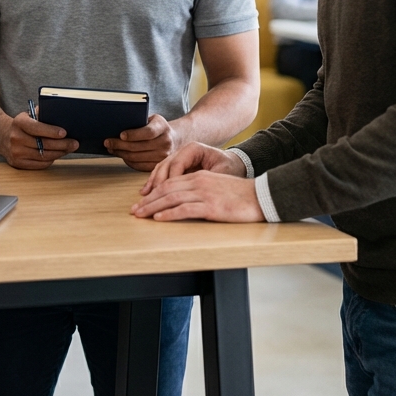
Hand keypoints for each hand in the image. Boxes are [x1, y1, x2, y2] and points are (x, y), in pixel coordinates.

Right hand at [0, 111, 76, 169]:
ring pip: (43, 155)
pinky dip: (50, 160)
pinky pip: (39, 164)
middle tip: (74, 143)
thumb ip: (42, 114)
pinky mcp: (18, 163)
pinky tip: (57, 155)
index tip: (64, 133)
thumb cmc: (21, 125)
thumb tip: (60, 117)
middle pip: (43, 144)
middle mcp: (16, 138)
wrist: (2, 136)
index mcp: (19, 123)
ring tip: (68, 149)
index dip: (51, 131)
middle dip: (62, 144)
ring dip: (59, 153)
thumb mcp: (28, 115)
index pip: (36, 128)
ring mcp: (16, 152)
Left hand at [106, 114, 184, 171]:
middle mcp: (165, 142)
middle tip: (107, 142)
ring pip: (137, 157)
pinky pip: (139, 166)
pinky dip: (127, 161)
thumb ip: (139, 121)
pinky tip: (121, 155)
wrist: (175, 139)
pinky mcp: (158, 165)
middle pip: (139, 146)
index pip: (148, 132)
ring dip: (121, 153)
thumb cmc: (157, 127)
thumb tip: (115, 126)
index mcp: (163, 127)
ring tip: (111, 148)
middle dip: (120, 145)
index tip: (121, 135)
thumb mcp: (152, 119)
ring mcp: (163, 156)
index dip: (134, 134)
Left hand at [131, 170, 265, 221]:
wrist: (261, 196)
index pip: (170, 183)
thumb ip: (201, 190)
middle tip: (134, 210)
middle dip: (148, 200)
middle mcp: (199, 182)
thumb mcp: (217, 187)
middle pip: (166, 190)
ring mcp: (204, 194)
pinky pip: (185, 209)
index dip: (153, 192)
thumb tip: (185, 201)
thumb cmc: (241, 195)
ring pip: (171, 198)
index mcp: (200, 176)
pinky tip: (159, 218)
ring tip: (140, 215)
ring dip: (153, 207)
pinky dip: (169, 214)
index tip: (142, 201)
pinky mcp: (211, 206)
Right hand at [140, 141, 246, 196]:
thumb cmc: (230, 168)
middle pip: (165, 166)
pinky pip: (161, 173)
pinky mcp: (176, 166)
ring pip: (160, 170)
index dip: (169, 180)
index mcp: (194, 148)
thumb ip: (207, 180)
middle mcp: (183, 151)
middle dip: (156, 184)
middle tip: (148, 200)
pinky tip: (147, 193)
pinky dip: (154, 183)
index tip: (164, 195)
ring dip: (152, 184)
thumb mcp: (223, 173)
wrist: (234, 164)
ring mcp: (178, 157)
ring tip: (144, 198)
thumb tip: (194, 191)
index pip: (177, 164)